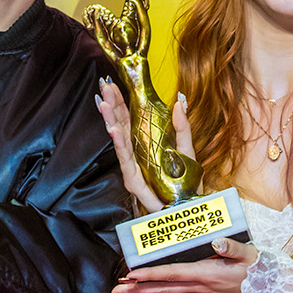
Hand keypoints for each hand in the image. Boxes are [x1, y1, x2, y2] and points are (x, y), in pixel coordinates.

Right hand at [95, 79, 194, 213]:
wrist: (188, 208)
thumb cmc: (184, 182)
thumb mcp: (187, 150)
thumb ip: (182, 127)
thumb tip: (179, 101)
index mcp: (144, 145)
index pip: (128, 119)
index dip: (120, 102)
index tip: (112, 84)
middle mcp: (135, 155)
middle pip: (120, 126)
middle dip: (111, 107)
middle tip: (104, 88)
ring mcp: (133, 169)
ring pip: (119, 142)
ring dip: (110, 122)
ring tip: (104, 105)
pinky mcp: (134, 182)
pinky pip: (126, 162)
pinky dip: (120, 146)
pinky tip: (114, 131)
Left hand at [108, 236, 256, 292]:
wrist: (269, 291)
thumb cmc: (257, 269)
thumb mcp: (248, 253)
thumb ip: (231, 247)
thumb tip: (217, 242)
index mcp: (205, 273)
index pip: (171, 274)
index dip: (150, 275)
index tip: (130, 276)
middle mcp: (199, 287)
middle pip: (162, 289)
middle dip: (137, 292)